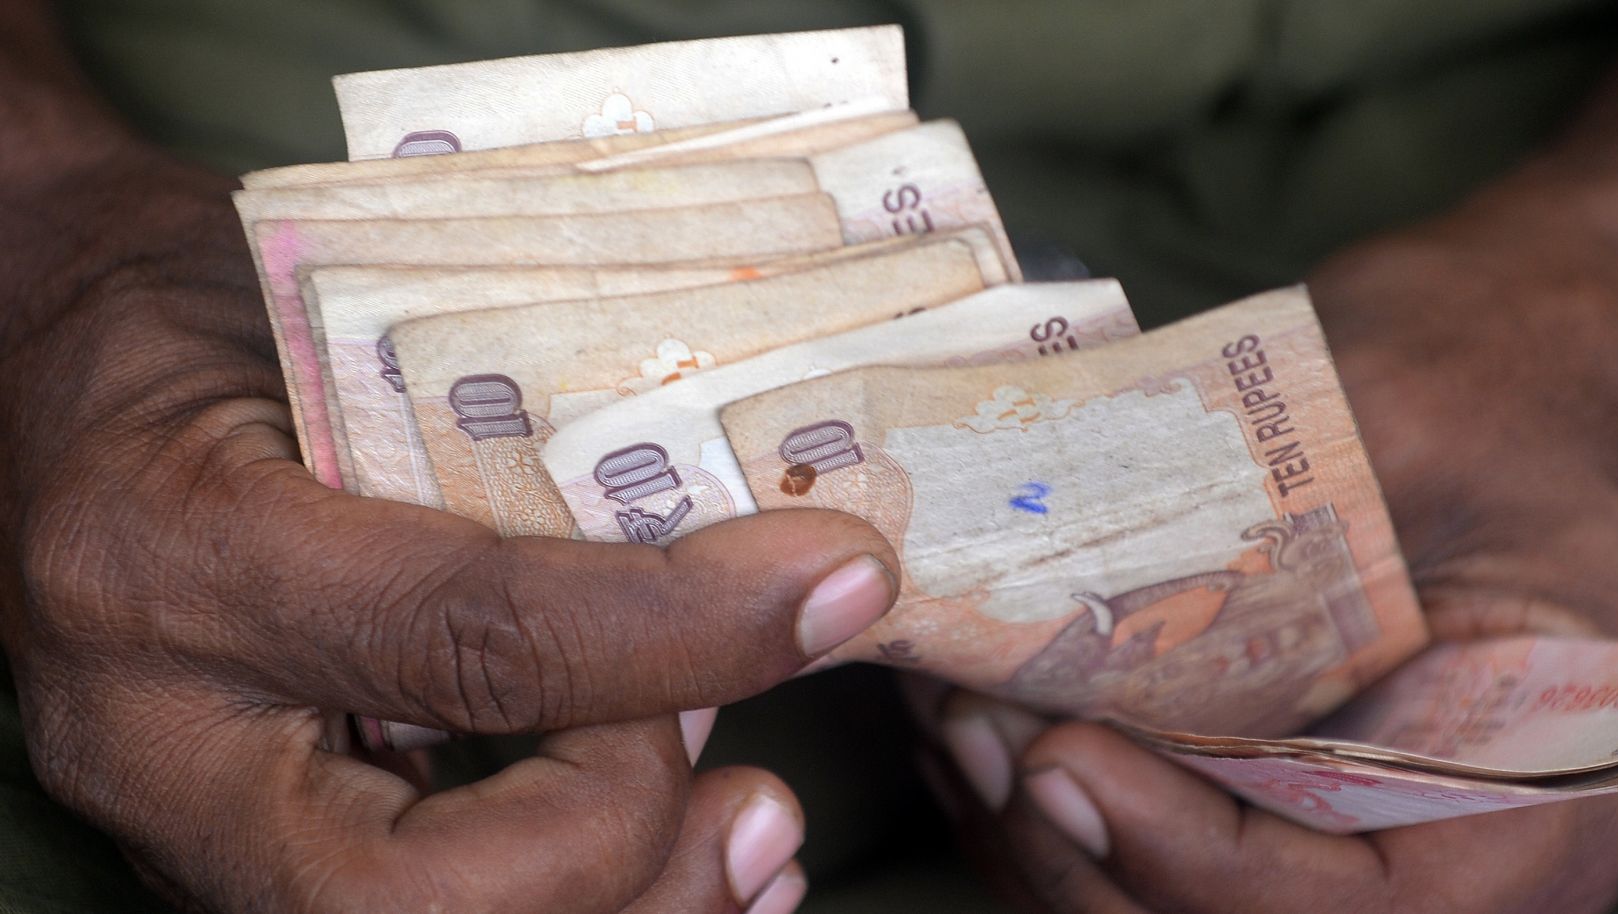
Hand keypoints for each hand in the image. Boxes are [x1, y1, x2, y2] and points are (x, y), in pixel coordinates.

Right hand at [0, 151, 898, 912]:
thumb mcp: (350, 318)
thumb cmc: (203, 306)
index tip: (836, 586)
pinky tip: (699, 874)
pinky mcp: (237, 852)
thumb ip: (525, 442)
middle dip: (619, 845)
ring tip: (757, 829)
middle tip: (750, 773)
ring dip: (629, 910)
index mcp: (177, 558)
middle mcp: (158, 734)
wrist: (46, 347)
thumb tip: (762, 544)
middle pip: (405, 895)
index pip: (463, 635)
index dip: (678, 630)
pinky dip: (588, 910)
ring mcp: (185, 820)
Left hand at [923, 222, 1617, 912]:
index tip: (1059, 756)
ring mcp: (1396, 826)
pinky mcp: (1311, 792)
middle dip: (1101, 857)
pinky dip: (1076, 814)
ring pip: (1201, 911)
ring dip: (1063, 845)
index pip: (1369, 903)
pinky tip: (984, 727)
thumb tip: (1053, 602)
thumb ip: (1261, 525)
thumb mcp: (1405, 409)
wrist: (1553, 325)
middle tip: (979, 741)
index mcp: (1571, 772)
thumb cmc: (1513, 355)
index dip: (1196, 860)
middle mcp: (1487, 840)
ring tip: (959, 727)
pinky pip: (1184, 854)